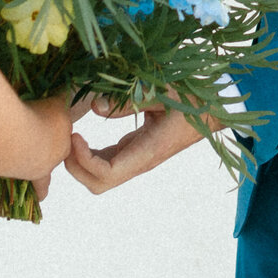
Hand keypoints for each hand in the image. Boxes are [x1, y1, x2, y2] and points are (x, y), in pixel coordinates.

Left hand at [64, 101, 203, 193]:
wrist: (211, 112)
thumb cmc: (190, 100)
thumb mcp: (163, 93)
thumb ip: (131, 100)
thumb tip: (95, 106)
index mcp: (147, 152)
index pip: (107, 174)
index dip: (84, 160)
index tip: (74, 135)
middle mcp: (139, 162)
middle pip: (98, 184)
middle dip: (76, 167)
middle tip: (66, 138)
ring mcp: (137, 160)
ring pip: (101, 177)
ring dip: (80, 163)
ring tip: (70, 135)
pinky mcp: (135, 152)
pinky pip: (106, 162)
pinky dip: (89, 155)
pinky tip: (82, 137)